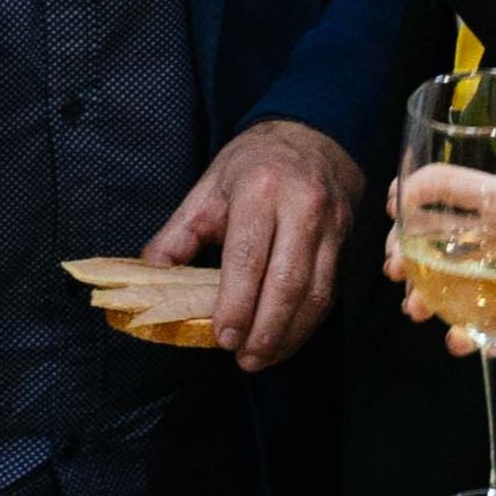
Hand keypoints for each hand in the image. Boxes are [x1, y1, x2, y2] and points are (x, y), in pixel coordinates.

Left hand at [146, 119, 360, 370]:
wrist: (312, 136)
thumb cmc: (253, 165)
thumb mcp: (208, 188)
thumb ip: (177, 235)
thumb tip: (150, 276)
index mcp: (260, 190)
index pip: (249, 257)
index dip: (236, 303)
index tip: (223, 336)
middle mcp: (302, 207)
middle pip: (286, 282)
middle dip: (265, 329)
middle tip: (244, 359)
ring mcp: (330, 226)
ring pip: (314, 292)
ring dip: (289, 334)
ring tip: (263, 358)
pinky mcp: (345, 242)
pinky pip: (329, 291)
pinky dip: (308, 322)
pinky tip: (287, 339)